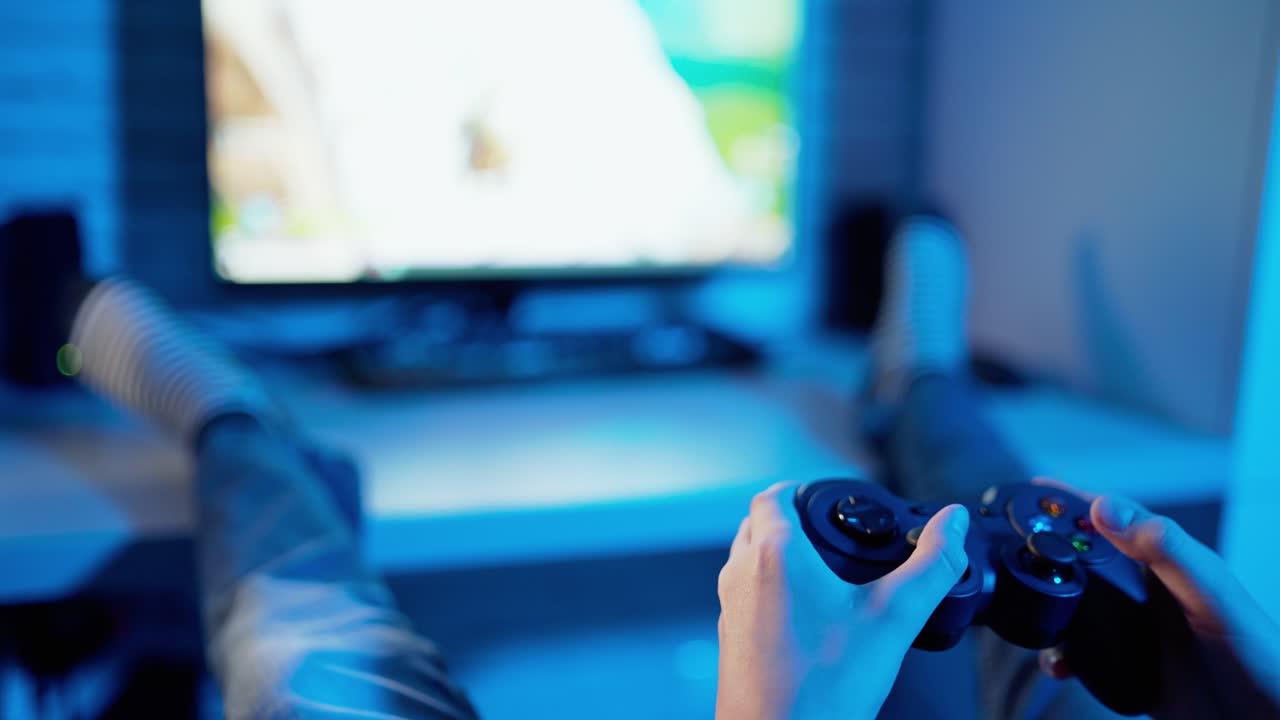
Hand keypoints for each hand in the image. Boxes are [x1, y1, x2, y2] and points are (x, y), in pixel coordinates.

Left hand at [715, 482, 969, 719]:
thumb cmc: (824, 686)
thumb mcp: (893, 618)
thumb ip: (931, 565)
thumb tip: (952, 520)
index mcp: (775, 554)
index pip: (771, 495)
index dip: (798, 486)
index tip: (825, 495)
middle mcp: (741, 573)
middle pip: (757, 523)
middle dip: (790, 518)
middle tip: (829, 530)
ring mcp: (729, 607)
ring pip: (747, 559)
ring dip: (777, 552)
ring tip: (822, 569)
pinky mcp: (730, 638)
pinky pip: (746, 595)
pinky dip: (770, 588)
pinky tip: (807, 615)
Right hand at [1035, 483, 1279, 718]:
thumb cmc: (1265, 659)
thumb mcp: (1213, 596)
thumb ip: (1166, 551)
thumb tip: (1105, 507)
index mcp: (1170, 562)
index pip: (1113, 517)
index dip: (1073, 499)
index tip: (1035, 487)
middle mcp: (1150, 591)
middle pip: (1086, 558)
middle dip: (1047, 549)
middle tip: (1007, 543)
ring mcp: (1139, 630)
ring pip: (1077, 606)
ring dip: (1048, 606)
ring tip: (1026, 606)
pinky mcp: (1131, 668)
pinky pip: (1083, 654)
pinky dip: (1061, 656)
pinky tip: (1058, 663)